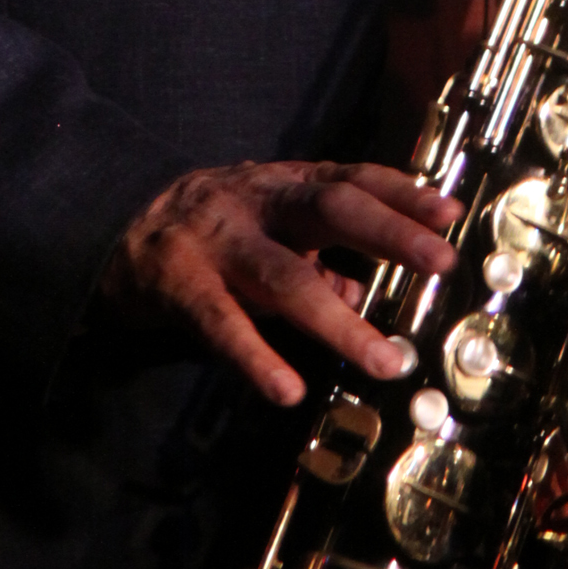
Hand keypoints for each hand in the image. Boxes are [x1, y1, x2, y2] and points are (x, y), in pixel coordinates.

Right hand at [98, 159, 461, 407]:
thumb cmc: (215, 233)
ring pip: (285, 277)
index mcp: (285, 184)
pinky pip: (222, 324)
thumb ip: (318, 260)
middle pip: (330, 208)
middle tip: (442, 261)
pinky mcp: (180, 284)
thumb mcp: (270, 231)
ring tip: (385, 360)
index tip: (451, 214)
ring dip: (339, 323)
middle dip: (390, 233)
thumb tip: (362, 298)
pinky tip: (287, 390)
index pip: (354, 178)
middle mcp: (256, 201)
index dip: (403, 193)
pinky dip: (257, 358)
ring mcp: (217, 241)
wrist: (116, 232)